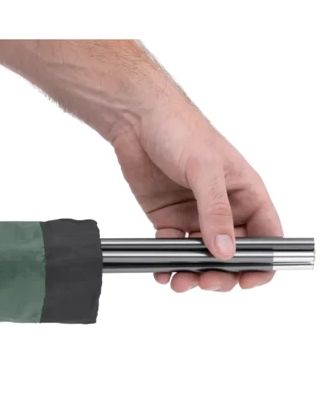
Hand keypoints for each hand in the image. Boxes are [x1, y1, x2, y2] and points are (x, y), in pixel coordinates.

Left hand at [113, 101, 282, 291]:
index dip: (262, 261)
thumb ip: (215, 211)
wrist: (136, 119)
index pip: (266, 234)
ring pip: (202, 256)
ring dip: (193, 273)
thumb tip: (226, 251)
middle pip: (233, 253)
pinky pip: (172, 247)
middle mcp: (223, 207)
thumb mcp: (205, 168)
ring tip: (180, 281)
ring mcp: (194, 214)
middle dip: (223, 273)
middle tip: (206, 281)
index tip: (248, 280)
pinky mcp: (168, 217)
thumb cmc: (180, 129)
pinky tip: (161, 271)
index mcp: (245, 192)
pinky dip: (168, 262)